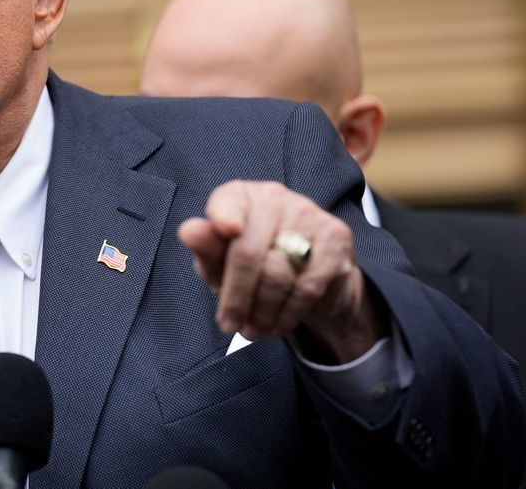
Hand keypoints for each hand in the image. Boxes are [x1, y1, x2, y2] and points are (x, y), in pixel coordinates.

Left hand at [178, 181, 386, 362]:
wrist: (311, 276)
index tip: (228, 231)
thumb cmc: (251, 265)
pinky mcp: (336, 238)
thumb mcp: (219, 261)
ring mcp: (309, 214)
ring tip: (252, 331)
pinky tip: (277, 326)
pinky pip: (306, 286)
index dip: (225, 216)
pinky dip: (287, 314)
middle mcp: (275, 196)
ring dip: (261, 312)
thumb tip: (190, 231)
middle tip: (229, 326)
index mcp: (240, 195)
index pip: (227, 202)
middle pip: (248, 250)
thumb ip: (205, 248)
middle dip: (236, 296)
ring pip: (278, 273)